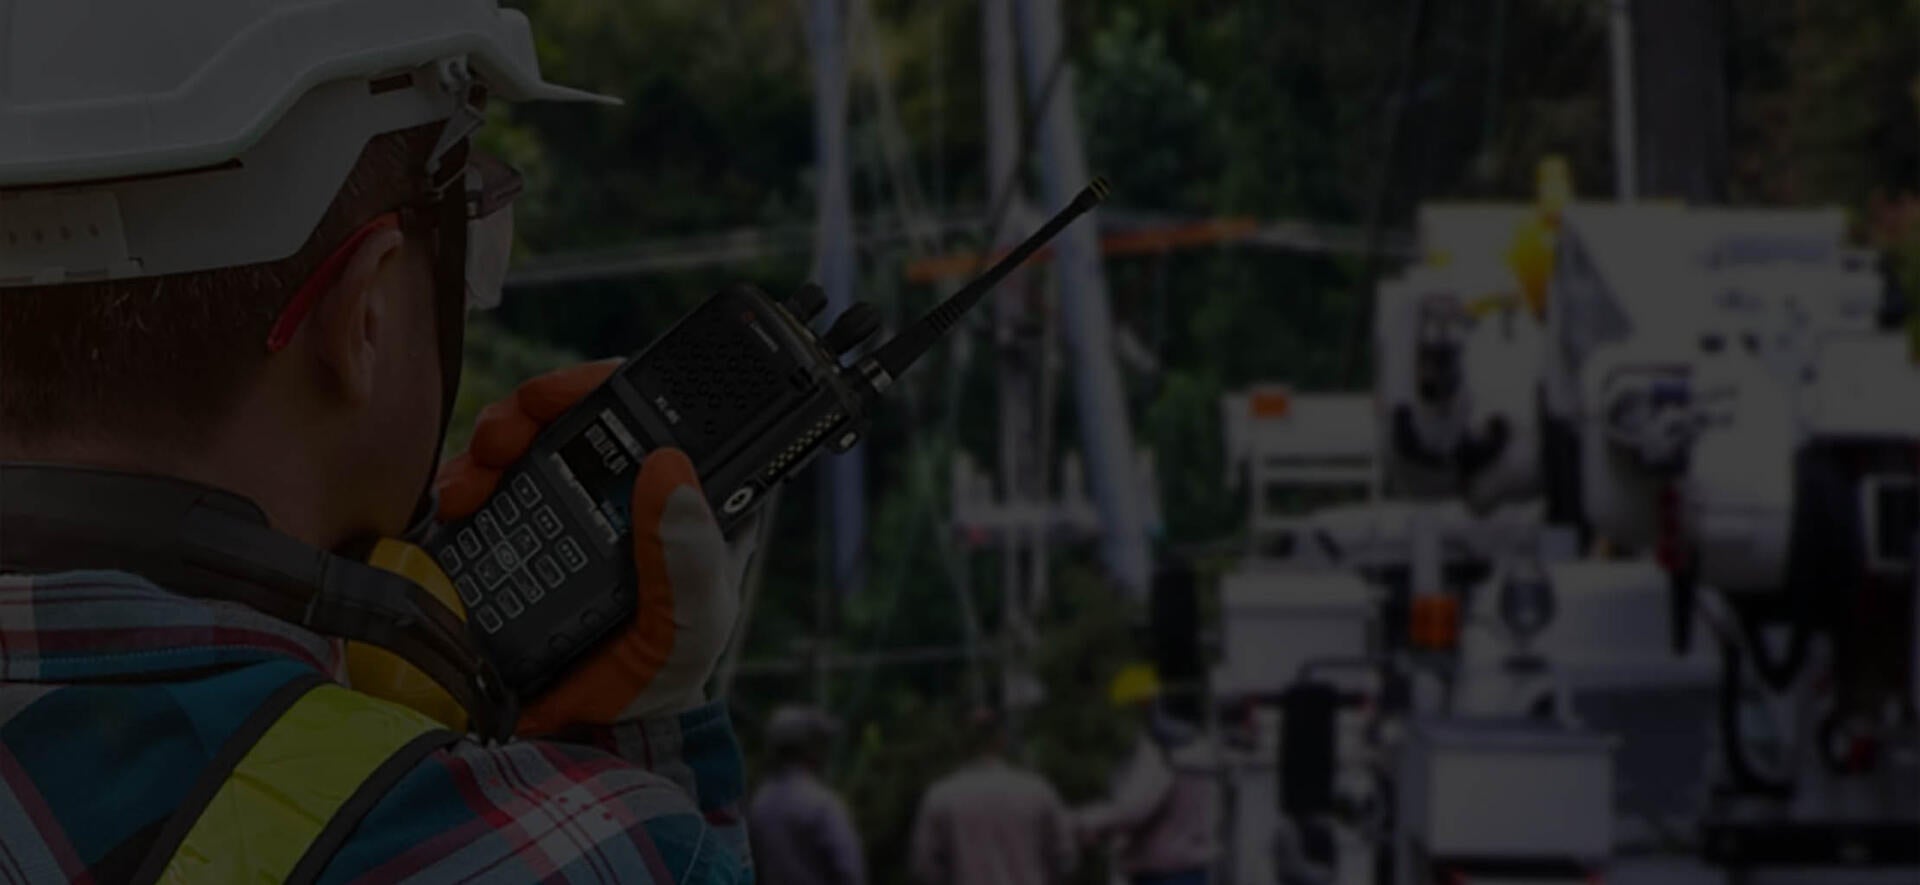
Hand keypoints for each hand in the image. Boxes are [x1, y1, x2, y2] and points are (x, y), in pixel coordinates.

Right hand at [435, 361, 751, 732]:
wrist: (604, 729)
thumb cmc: (668, 666)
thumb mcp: (692, 618)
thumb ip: (687, 553)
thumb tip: (669, 467)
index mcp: (678, 493)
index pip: (644, 409)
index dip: (598, 383)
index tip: (555, 392)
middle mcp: (618, 490)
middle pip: (568, 418)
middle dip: (524, 412)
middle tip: (500, 437)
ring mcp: (563, 510)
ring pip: (518, 448)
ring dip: (485, 450)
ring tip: (468, 484)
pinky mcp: (516, 539)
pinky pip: (483, 495)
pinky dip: (460, 488)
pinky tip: (453, 505)